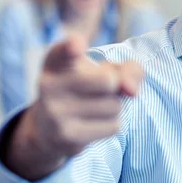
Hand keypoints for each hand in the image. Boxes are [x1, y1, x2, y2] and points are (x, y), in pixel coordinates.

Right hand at [3, 36, 142, 179]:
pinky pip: (113, 126)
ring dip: (114, 107)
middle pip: (109, 81)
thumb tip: (132, 90)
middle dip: (114, 86)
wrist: (49, 128)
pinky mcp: (66, 136)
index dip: (72, 46)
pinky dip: (111, 125)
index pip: (64, 49)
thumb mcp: (106, 69)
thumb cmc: (86, 88)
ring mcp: (54, 112)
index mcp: (56, 61)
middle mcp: (49, 84)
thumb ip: (128, 69)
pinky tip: (91, 124)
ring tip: (94, 107)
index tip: (78, 47)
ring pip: (114, 106)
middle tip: (99, 90)